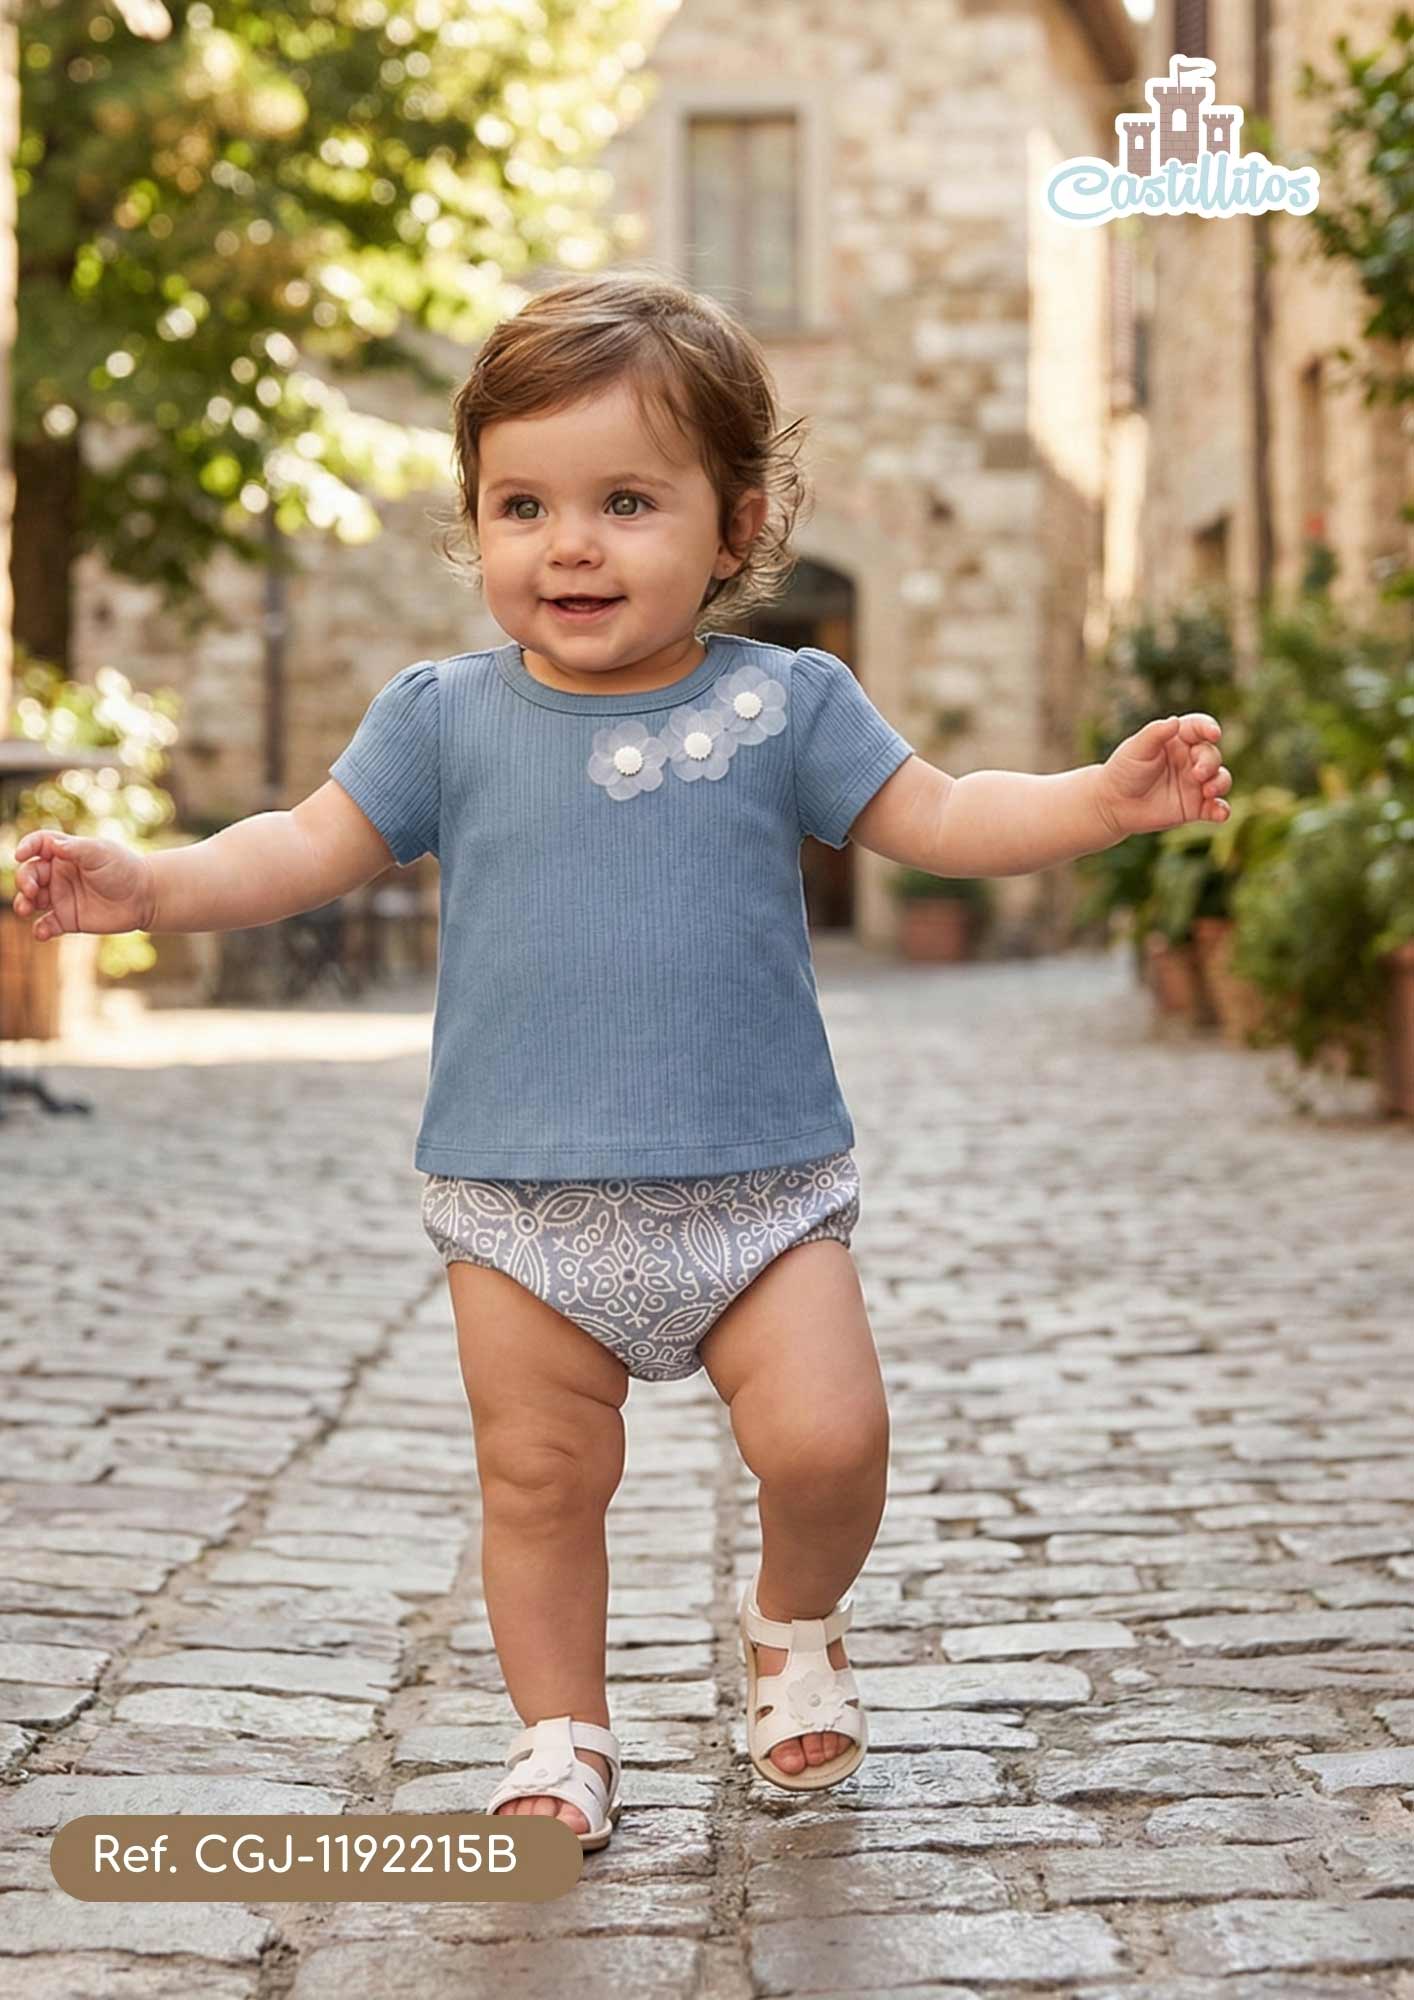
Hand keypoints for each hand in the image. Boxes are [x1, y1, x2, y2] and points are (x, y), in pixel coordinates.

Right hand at [10, 829, 155, 940]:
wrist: (144, 897)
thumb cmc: (124, 869)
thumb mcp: (101, 853)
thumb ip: (76, 849)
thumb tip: (51, 844)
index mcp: (66, 853)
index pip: (38, 845)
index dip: (26, 847)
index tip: (20, 855)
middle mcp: (59, 874)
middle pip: (30, 873)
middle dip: (24, 880)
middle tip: (31, 890)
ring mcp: (62, 897)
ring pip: (31, 900)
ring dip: (23, 903)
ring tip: (25, 909)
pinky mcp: (68, 919)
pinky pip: (47, 925)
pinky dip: (40, 929)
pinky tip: (42, 932)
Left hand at [1095, 713, 1230, 841]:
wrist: (1113, 804)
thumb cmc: (1124, 770)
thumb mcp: (1136, 748)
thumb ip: (1155, 733)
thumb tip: (1174, 721)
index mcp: (1178, 739)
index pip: (1200, 728)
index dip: (1209, 728)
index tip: (1214, 734)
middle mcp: (1191, 759)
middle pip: (1212, 755)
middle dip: (1210, 763)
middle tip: (1198, 773)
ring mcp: (1195, 783)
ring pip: (1220, 779)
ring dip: (1220, 783)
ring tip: (1208, 791)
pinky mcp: (1195, 807)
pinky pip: (1216, 808)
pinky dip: (1222, 810)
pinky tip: (1221, 814)